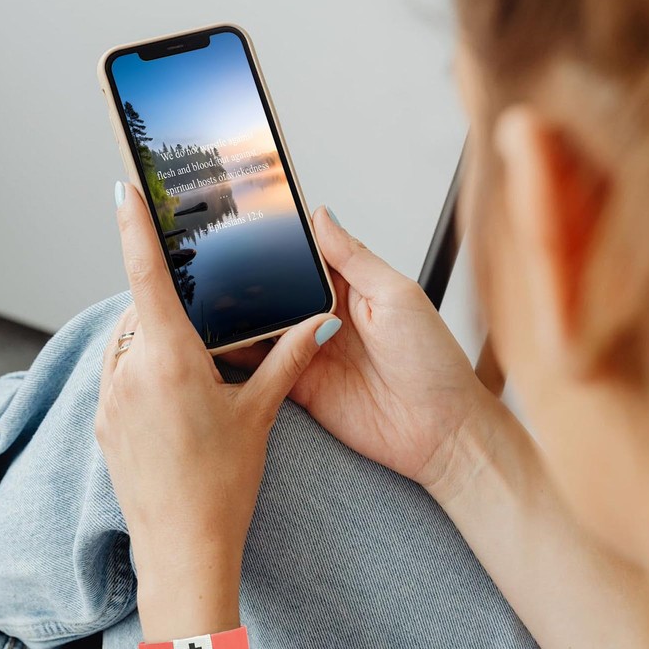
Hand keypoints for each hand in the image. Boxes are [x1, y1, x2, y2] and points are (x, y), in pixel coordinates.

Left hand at [94, 183, 340, 630]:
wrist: (183, 548)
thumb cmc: (222, 484)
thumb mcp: (258, 412)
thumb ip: (288, 358)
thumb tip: (319, 322)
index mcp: (169, 359)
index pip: (146, 276)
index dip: (135, 227)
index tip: (125, 191)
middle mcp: (129, 372)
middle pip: (141, 311)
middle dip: (168, 307)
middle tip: (202, 330)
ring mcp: (109, 399)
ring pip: (128, 343)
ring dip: (155, 342)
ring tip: (194, 375)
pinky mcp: (103, 422)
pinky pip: (119, 374)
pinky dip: (142, 370)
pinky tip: (174, 401)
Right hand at [224, 206, 498, 495]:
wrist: (439, 431)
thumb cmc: (433, 362)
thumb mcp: (397, 296)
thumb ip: (355, 259)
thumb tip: (324, 217)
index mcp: (353, 288)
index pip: (307, 257)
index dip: (280, 244)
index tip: (248, 224)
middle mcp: (328, 317)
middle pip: (278, 291)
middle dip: (250, 280)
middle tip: (217, 265)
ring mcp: (311, 351)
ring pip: (265, 326)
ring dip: (241, 316)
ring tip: (209, 300)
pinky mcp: (300, 384)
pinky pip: (264, 366)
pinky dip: (240, 355)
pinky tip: (219, 343)